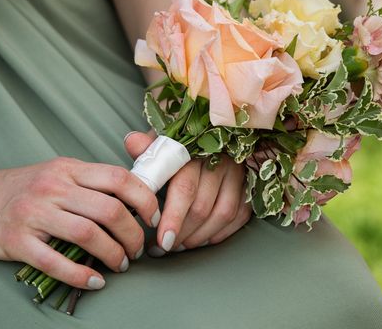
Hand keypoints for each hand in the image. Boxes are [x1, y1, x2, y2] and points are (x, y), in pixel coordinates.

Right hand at [0, 157, 159, 289]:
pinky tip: (95, 281)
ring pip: (89, 235)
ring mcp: (33, 213)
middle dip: (134, 234)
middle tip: (137, 249)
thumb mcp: (56, 173)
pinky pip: (56, 262)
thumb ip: (89, 181)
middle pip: (110, 210)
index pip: (119, 178)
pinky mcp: (16, 241)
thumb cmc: (19, 188)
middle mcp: (53, 187)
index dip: (145, 200)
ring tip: (120, 264)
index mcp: (68, 168)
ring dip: (113, 255)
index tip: (154, 217)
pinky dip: (82, 275)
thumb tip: (133, 197)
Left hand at [125, 132, 251, 254]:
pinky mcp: (249, 185)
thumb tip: (132, 142)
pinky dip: (220, 233)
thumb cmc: (181, 144)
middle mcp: (220, 161)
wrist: (213, 135)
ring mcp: (237, 173)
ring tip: (180, 245)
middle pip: (202, 207)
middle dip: (182, 233)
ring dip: (200, 237)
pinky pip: (238, 217)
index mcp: (195, 150)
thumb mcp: (162, 141)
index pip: (185, 188)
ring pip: (222, 215)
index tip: (162, 240)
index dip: (173, 217)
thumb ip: (148, 148)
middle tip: (165, 247)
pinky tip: (202, 239)